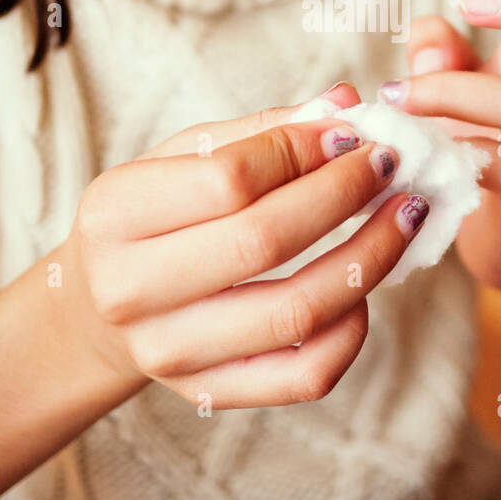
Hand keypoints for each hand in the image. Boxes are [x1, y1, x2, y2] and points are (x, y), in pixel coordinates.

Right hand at [56, 84, 429, 409]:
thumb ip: (262, 131)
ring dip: (369, 257)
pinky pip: (306, 374)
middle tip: (390, 167)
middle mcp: (132, 288)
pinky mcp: (210, 394)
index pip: (229, 179)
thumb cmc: (152, 217)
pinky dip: (353, 331)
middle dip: (344, 196)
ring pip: (297, 312)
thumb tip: (348, 105)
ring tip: (404, 217)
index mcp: (116, 213)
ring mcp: (171, 352)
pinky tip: (366, 289)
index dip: (304, 151)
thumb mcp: (182, 158)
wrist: (96, 311)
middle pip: (264, 242)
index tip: (354, 133)